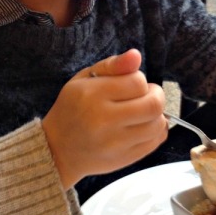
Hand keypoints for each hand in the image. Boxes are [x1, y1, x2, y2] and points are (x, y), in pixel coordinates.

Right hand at [42, 49, 166, 188]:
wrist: (57, 150)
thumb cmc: (73, 108)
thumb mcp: (85, 79)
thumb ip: (113, 65)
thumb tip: (136, 55)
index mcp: (93, 95)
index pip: (137, 82)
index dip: (139, 80)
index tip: (130, 84)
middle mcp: (104, 120)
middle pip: (153, 105)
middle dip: (156, 96)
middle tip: (146, 95)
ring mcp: (115, 143)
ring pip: (158, 124)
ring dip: (156, 114)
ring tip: (142, 112)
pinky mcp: (124, 159)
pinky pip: (156, 141)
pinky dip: (156, 130)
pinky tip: (142, 126)